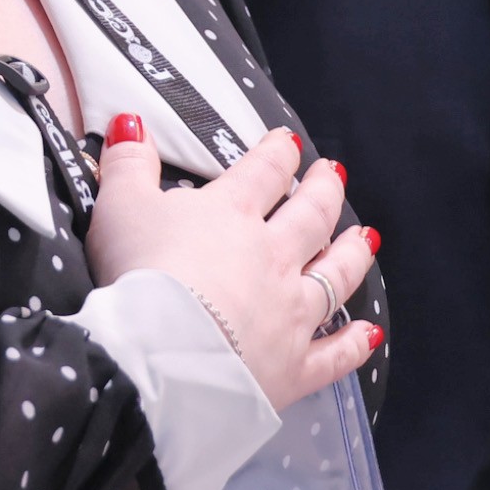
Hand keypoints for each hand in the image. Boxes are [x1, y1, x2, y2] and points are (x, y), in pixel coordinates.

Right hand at [88, 121, 381, 414]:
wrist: (160, 355)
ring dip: (353, 255)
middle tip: (334, 174)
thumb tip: (130, 122)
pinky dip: (353, 345)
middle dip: (325, 191)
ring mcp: (290, 313)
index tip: (288, 143)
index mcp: (232, 214)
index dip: (278, 153)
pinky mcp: (293, 367)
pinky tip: (368, 333)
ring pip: (335, 277)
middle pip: (312, 216)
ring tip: (367, 237)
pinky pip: (334, 355)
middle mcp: (273, 257)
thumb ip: (128, 165)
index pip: (264, 171)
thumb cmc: (138, 275)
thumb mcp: (120, 208)